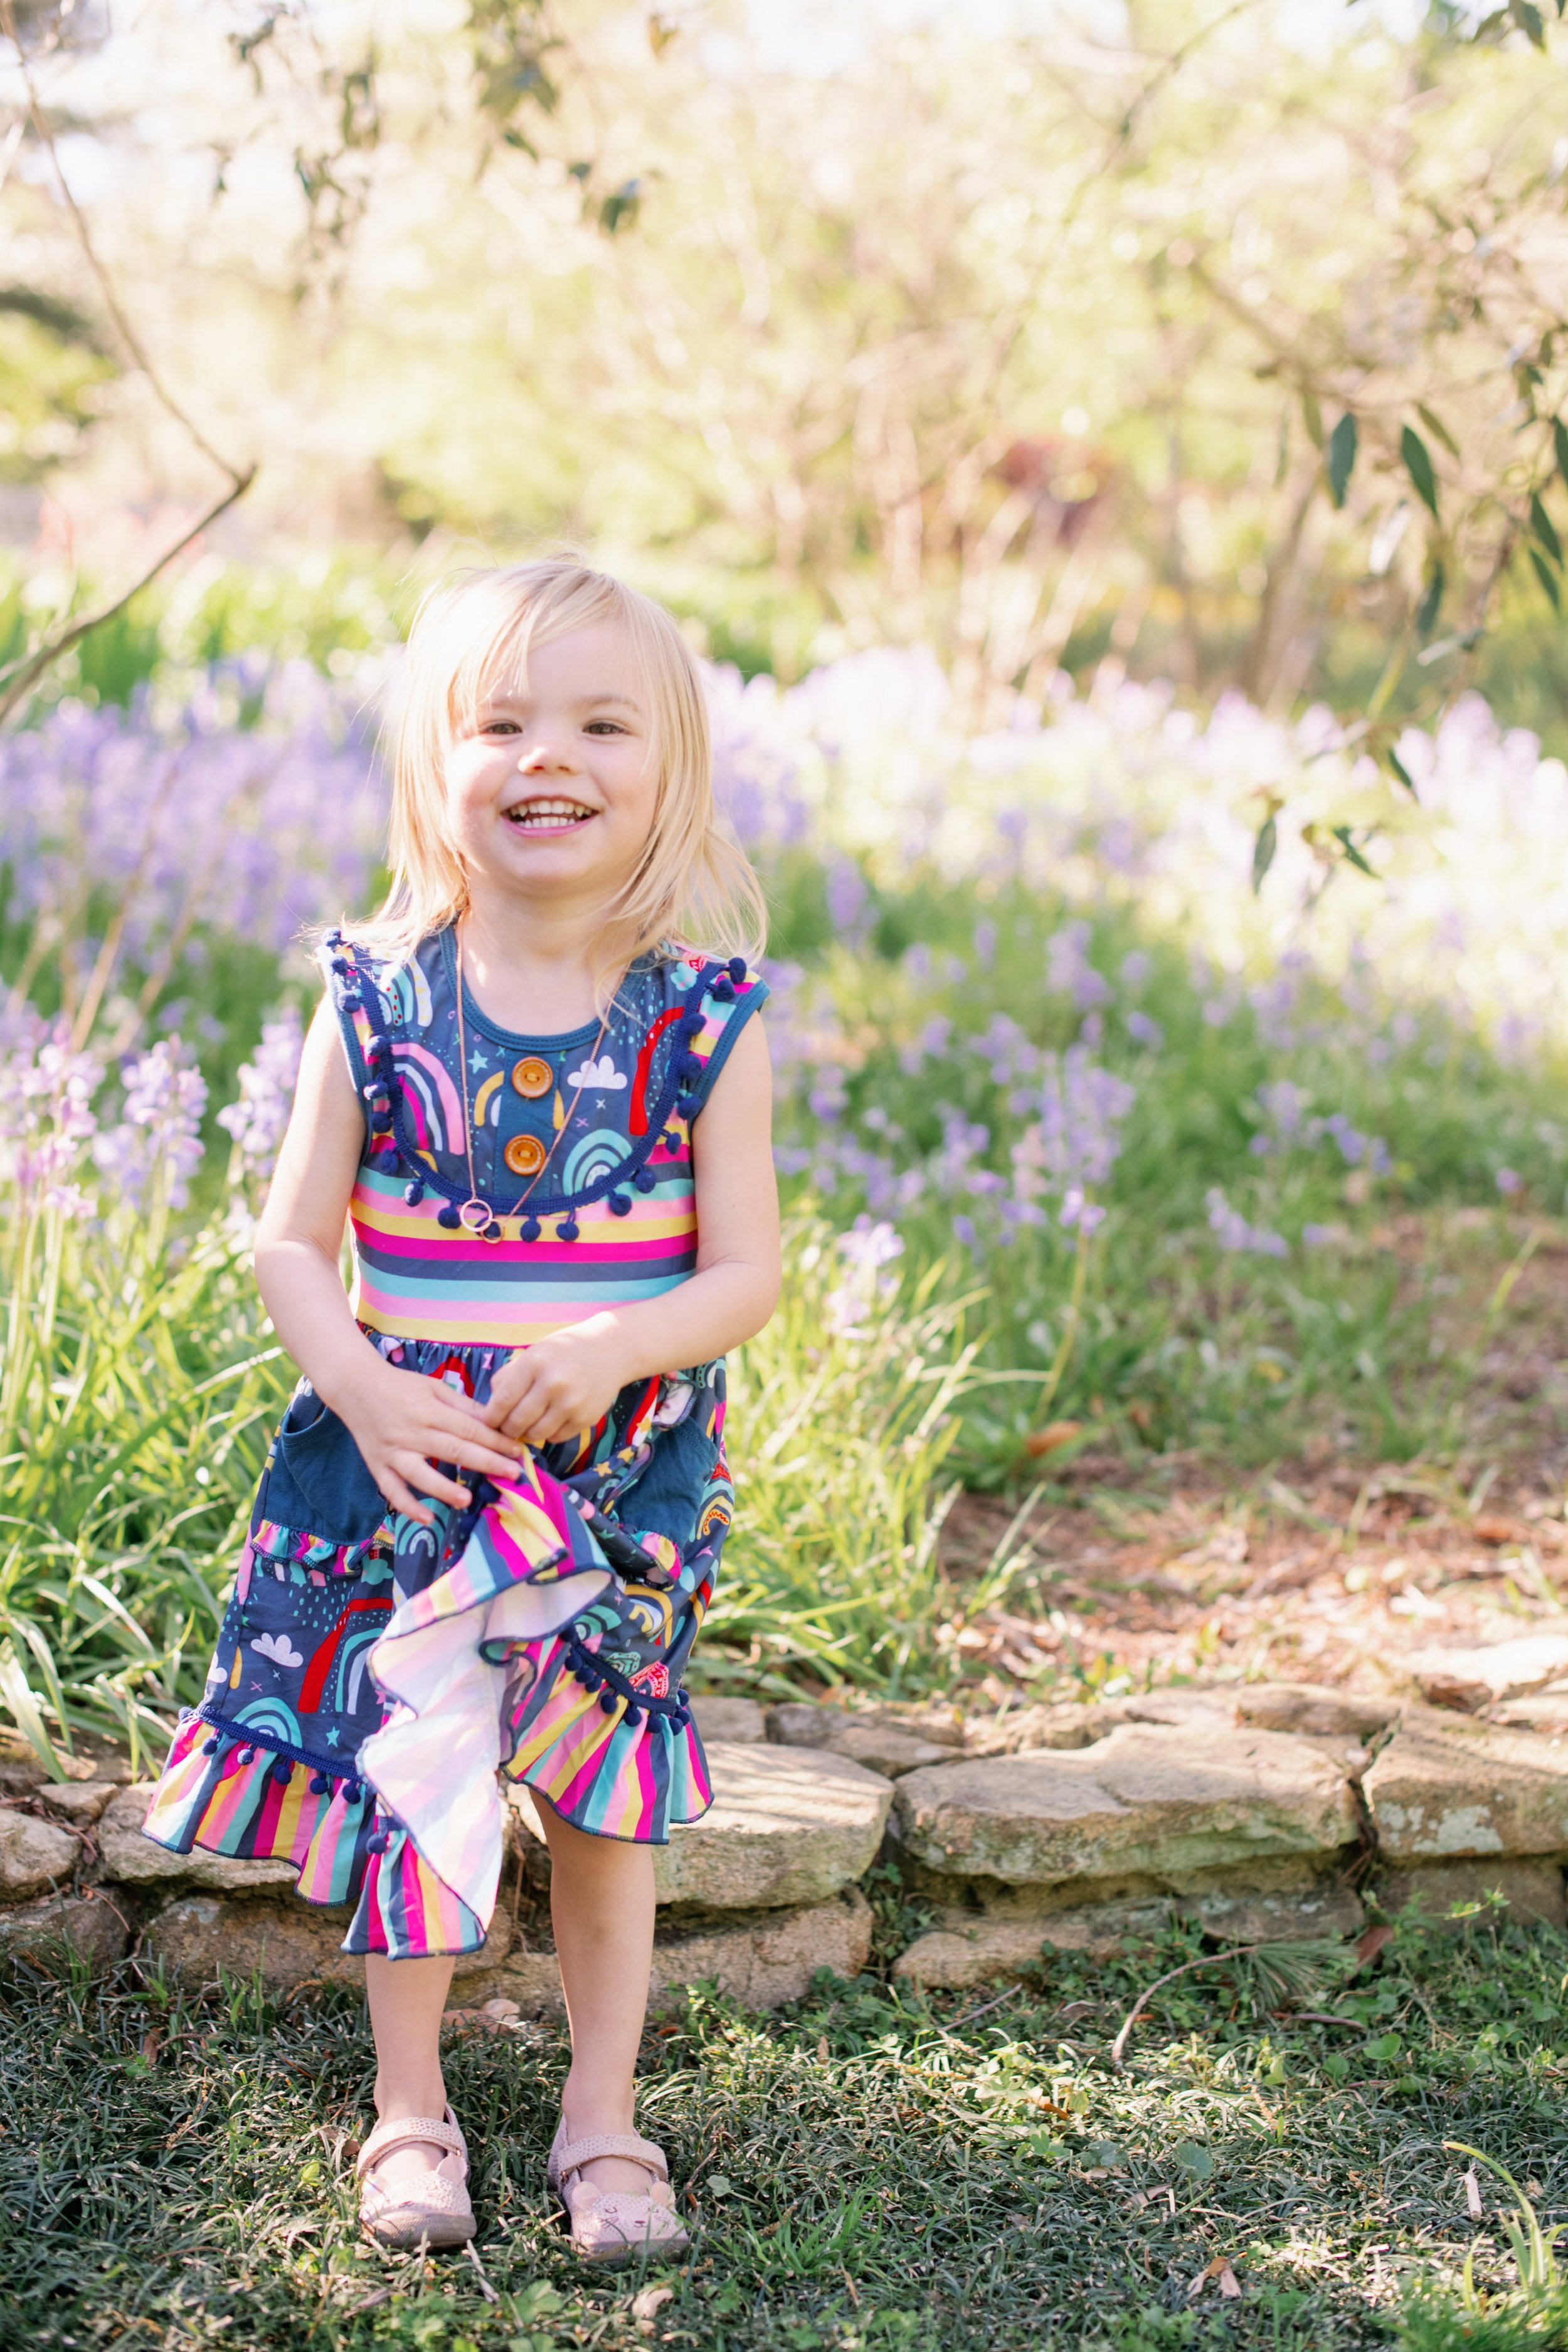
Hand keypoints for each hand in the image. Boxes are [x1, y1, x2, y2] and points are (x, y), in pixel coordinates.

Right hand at [330, 1358, 524, 1527]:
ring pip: (420, 1475)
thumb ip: (463, 1406)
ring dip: (444, 1489)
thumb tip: (495, 1420)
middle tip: (512, 1474)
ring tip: (467, 1500)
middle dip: (485, 1463)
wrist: (355, 1386)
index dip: (494, 1441)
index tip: (517, 1451)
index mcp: (428, 1410)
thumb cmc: (400, 1385)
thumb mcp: (434, 1387)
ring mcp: (392, 1451)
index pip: (468, 1428)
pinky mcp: (377, 1466)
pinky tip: (427, 1519)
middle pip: (452, 1450)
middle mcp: (411, 1432)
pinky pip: (392, 1490)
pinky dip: (407, 1506)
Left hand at [482, 1316, 631, 1447]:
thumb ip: (509, 1376)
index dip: (491, 1416)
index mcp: (535, 1363)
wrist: (612, 1349)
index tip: (487, 1422)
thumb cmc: (566, 1350)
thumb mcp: (535, 1352)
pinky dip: (548, 1433)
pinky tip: (549, 1420)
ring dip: (526, 1434)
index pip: (503, 1400)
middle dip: (506, 1429)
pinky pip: (556, 1437)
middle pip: (517, 1422)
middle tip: (506, 1427)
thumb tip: (490, 1407)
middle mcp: (553, 1383)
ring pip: (535, 1435)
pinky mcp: (586, 1418)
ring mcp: (572, 1403)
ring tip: (526, 1425)